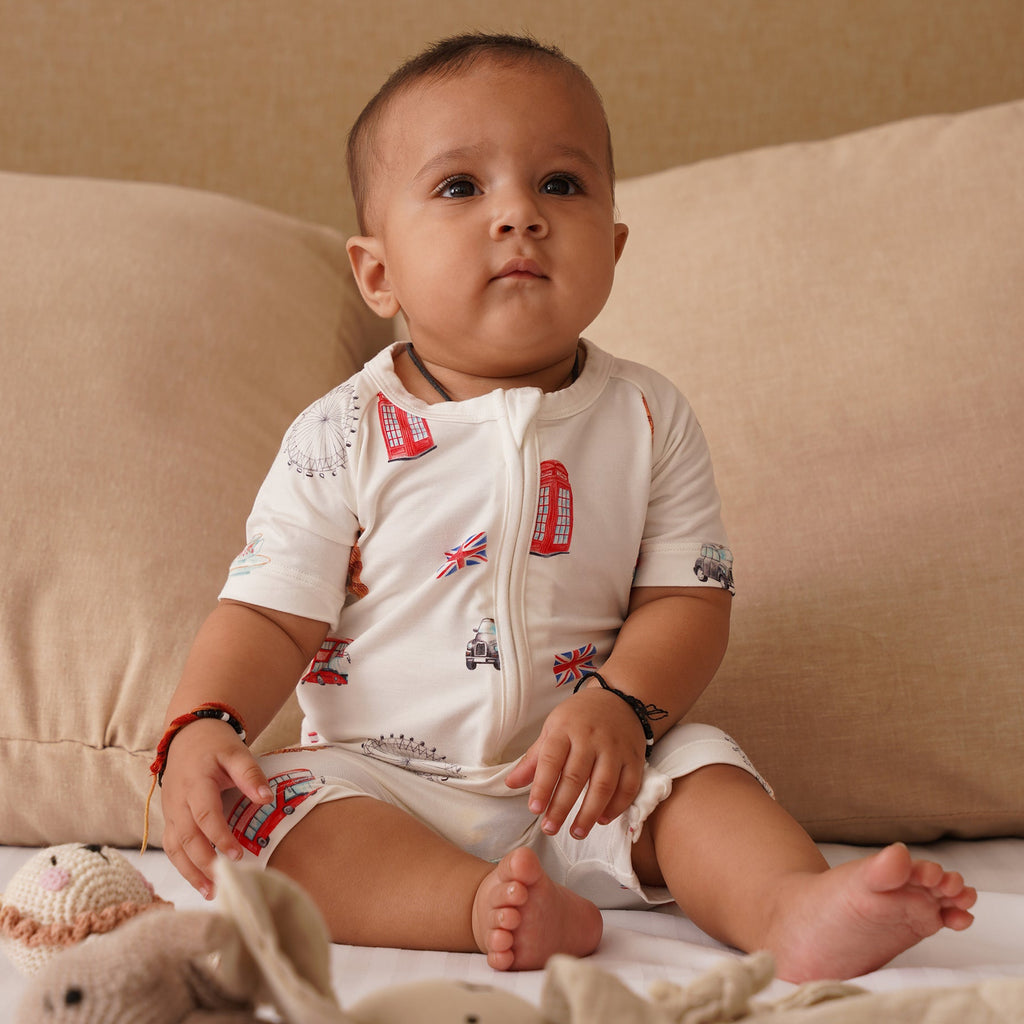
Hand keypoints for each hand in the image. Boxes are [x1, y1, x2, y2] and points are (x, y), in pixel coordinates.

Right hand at [159, 719, 271, 896]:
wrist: (188, 737)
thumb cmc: (215, 746)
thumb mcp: (236, 753)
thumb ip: (250, 775)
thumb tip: (266, 798)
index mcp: (195, 783)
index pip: (205, 814)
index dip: (219, 836)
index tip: (237, 855)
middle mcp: (177, 801)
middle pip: (187, 837)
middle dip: (204, 863)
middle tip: (225, 883)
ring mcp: (170, 812)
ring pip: (174, 847)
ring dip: (190, 872)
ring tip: (210, 892)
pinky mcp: (169, 819)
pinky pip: (171, 846)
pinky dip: (183, 866)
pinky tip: (199, 880)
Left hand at [505, 685, 646, 839]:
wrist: (617, 699)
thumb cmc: (578, 718)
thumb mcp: (552, 730)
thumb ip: (534, 759)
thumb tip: (511, 784)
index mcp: (565, 730)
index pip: (551, 760)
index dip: (542, 786)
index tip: (535, 810)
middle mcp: (591, 738)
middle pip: (575, 777)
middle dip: (561, 806)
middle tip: (550, 828)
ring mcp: (614, 748)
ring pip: (603, 785)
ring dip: (589, 812)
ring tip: (576, 832)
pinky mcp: (634, 758)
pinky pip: (628, 786)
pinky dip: (616, 806)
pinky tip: (602, 819)